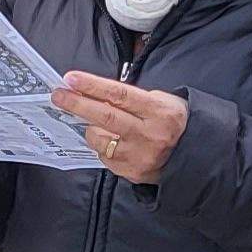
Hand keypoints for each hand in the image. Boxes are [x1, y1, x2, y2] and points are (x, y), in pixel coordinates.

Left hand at [52, 72, 188, 180]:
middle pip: (105, 117)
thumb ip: (130, 98)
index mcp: (159, 111)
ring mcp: (140, 156)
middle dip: (77, 104)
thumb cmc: (172, 121)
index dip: (93, 85)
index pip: (120, 95)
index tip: (71, 78)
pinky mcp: (133, 172)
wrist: (192, 154)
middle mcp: (150, 134)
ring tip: (96, 123)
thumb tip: (94, 94)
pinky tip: (110, 141)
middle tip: (58, 95)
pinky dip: (102, 146)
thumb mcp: (160, 101)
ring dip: (91, 129)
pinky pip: (105, 156)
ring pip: (100, 140)